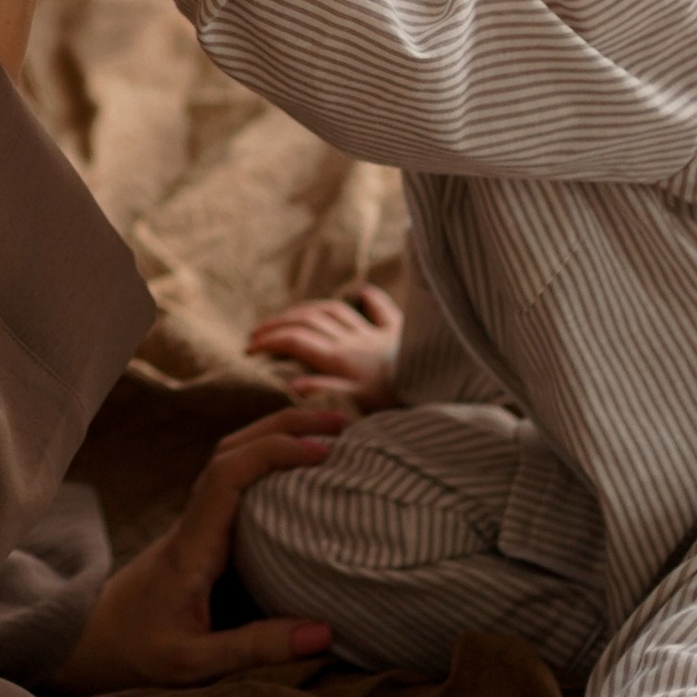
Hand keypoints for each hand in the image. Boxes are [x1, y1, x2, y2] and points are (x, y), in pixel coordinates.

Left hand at [53, 402, 346, 696]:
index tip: (323, 453)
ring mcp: (196, 523)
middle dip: (285, 426)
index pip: (227, 475)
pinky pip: (235, 483)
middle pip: (231, 449)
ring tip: (331, 435)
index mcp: (191, 545)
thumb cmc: (137, 651)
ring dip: (277, 436)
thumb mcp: (194, 662)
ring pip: (231, 458)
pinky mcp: (203, 533)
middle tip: (343, 426)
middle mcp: (193, 522)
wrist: (90, 641)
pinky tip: (302, 474)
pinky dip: (268, 463)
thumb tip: (325, 632)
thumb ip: (256, 647)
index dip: (274, 452)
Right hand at [245, 285, 402, 403]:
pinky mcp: (400, 331)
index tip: (249, 348)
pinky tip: (357, 291)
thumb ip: (327, 393)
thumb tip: (292, 384)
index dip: (270, 341)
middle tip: (257, 332)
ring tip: (289, 316)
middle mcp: (355, 340)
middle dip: (279, 323)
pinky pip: (380, 307)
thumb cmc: (402, 402)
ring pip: (334, 310)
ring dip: (307, 309)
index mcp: (342, 360)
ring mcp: (377, 332)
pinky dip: (365, 296)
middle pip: (309, 320)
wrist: (447, 387)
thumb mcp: (362, 406)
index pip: (296, 341)